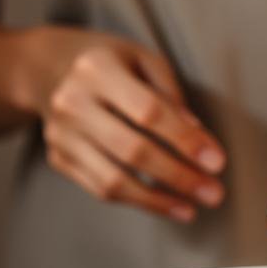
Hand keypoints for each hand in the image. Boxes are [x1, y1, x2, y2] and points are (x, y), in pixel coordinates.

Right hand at [21, 26, 225, 221]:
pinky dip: (137, 201)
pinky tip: (166, 204)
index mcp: (97, 68)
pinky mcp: (57, 157)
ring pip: (113, 180)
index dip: (185, 140)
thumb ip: (172, 93)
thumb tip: (197, 137)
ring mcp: (60, 133)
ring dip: (158, 200)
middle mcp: (72, 102)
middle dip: (178, 177)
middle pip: (131, 150)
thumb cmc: (112, 63)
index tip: (216, 162)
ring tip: (191, 208)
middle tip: (213, 193)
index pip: (149, 111)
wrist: (49, 68)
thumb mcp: (143, 59)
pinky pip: (100, 189)